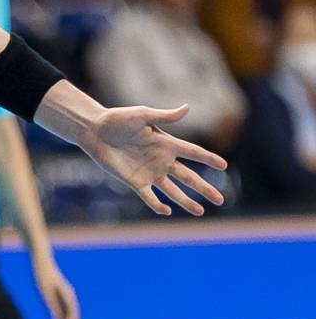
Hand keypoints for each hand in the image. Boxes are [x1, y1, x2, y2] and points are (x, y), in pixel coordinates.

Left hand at [31, 252, 79, 318]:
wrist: (41, 261)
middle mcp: (70, 296)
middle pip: (73, 316)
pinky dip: (60, 317)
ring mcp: (66, 295)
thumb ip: (52, 303)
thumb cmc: (41, 275)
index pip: (73, 316)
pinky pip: (64, 309)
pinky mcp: (61, 294)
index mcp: (68, 295)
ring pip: (69, 314)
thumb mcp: (44, 291)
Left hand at [78, 104, 226, 215]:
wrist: (94, 130)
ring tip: (200, 211)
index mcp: (167, 143)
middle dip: (204, 188)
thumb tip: (187, 108)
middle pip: (188, 177)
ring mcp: (149, 172)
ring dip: (186, 201)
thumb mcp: (143, 115)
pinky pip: (149, 195)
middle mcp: (162, 160)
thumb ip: (164, 116)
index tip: (224, 165)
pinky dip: (157, 204)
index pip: (193, 152)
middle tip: (220, 200)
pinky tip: (167, 211)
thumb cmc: (118, 119)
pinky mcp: (134, 181)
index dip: (208, 158)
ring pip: (172, 190)